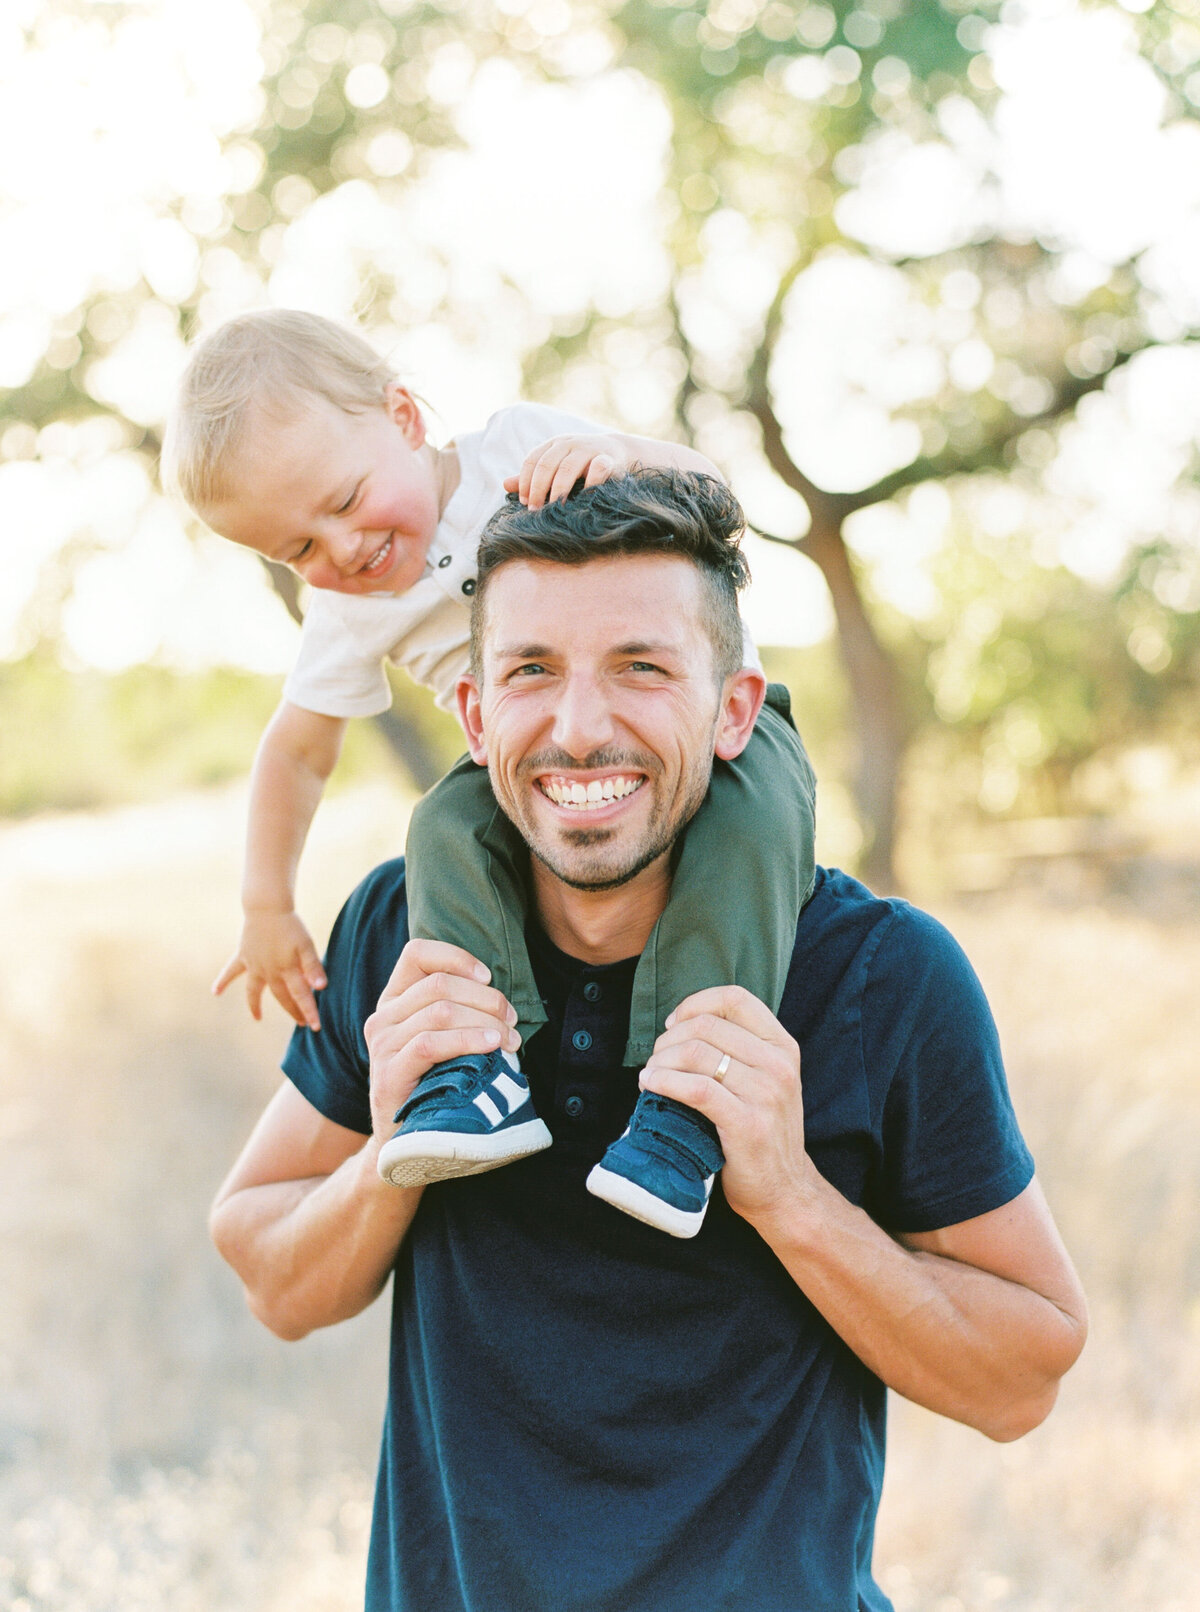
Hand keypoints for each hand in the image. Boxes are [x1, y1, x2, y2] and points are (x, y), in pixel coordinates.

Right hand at [212, 910, 326, 1031]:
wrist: (266, 907)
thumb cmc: (290, 925)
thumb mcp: (306, 944)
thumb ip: (313, 966)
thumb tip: (321, 987)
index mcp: (287, 969)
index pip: (301, 995)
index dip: (309, 1011)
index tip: (316, 1027)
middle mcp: (269, 971)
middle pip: (282, 997)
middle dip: (293, 1011)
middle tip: (302, 1023)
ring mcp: (254, 965)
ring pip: (254, 991)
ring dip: (255, 1005)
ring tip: (257, 1019)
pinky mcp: (243, 956)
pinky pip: (231, 971)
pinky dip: (223, 981)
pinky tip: (215, 992)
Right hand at [363, 940, 520, 1144]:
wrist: (408, 1143)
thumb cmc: (437, 1085)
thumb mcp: (445, 1040)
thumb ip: (459, 1011)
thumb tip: (502, 997)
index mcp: (395, 1000)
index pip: (417, 953)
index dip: (456, 957)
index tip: (488, 976)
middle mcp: (383, 1017)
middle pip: (439, 983)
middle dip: (485, 998)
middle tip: (512, 1019)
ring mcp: (382, 1045)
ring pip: (439, 1011)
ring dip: (485, 1020)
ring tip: (509, 1039)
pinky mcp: (388, 1074)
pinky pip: (431, 1044)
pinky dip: (468, 1040)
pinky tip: (492, 1047)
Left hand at [502, 434, 631, 508]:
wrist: (618, 453)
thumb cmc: (582, 465)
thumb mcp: (556, 467)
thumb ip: (533, 477)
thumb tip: (505, 485)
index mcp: (553, 445)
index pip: (532, 460)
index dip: (525, 482)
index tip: (523, 502)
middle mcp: (568, 443)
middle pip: (546, 464)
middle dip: (537, 489)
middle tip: (534, 511)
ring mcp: (588, 449)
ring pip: (567, 468)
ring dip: (558, 490)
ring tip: (554, 509)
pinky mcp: (607, 458)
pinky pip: (597, 469)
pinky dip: (589, 485)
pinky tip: (583, 501)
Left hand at [638, 986, 818, 1230]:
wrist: (784, 1189)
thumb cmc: (762, 1131)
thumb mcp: (765, 1080)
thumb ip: (739, 1049)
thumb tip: (682, 1024)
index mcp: (783, 1046)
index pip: (735, 998)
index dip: (696, 1004)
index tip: (674, 1023)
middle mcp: (779, 1065)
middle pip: (707, 1026)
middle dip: (669, 1039)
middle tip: (656, 1059)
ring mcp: (766, 1094)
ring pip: (696, 1054)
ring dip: (661, 1062)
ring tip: (651, 1076)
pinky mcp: (747, 1123)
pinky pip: (695, 1088)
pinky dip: (664, 1082)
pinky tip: (651, 1087)